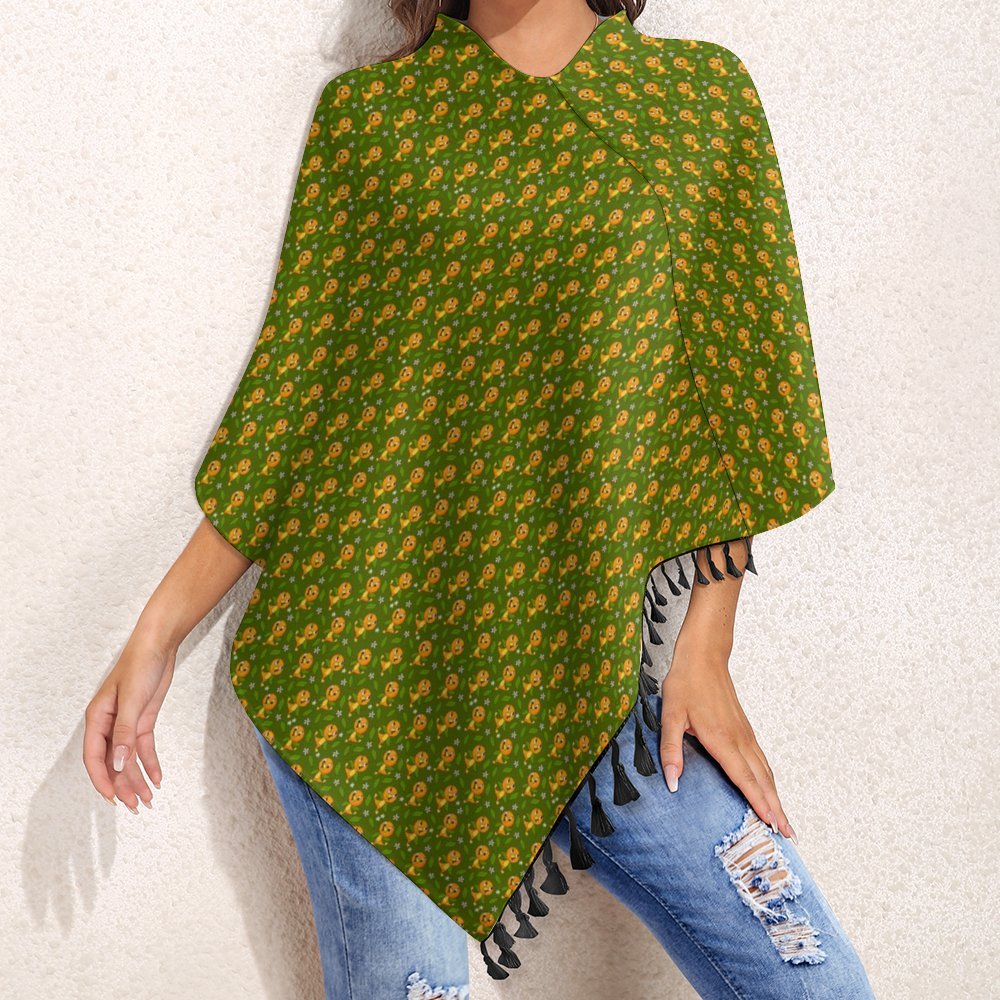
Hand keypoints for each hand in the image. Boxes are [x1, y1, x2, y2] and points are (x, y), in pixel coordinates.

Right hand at [83, 633, 175, 811]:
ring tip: (148, 799)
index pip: (95, 757)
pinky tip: (157, 778)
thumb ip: (125, 733)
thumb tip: (118, 764)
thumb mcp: (132, 700)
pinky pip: (143, 748)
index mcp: (97, 719)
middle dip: (123, 785)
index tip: (113, 798)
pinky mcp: (143, 720)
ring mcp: (126, 723)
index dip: (102, 779)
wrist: (159, 645)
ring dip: (137, 779)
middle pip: (112, 762)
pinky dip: (150, 764)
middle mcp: (109, 724)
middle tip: (135, 806)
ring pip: (128, 759)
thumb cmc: (140, 665)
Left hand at [659, 628, 797, 843]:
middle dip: (776, 809)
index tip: (772, 825)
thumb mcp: (670, 715)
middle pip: (762, 780)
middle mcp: (739, 740)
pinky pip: (761, 760)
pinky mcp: (745, 729)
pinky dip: (769, 780)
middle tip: (789, 836)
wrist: (704, 656)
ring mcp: (745, 734)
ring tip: (785, 821)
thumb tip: (672, 782)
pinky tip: (770, 789)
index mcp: (721, 739)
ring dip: (776, 797)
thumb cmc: (685, 684)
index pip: (744, 778)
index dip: (758, 803)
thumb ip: (671, 750)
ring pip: (765, 771)